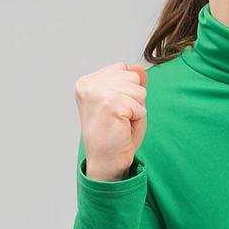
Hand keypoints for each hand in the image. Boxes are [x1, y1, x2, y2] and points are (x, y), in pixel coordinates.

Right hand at [75, 62, 147, 180]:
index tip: (113, 109)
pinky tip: (122, 128)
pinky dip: (138, 120)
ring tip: (121, 123)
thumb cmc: (114, 134)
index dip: (127, 91)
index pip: (123, 68)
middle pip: (133, 77)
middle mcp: (88, 84)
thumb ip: (131, 83)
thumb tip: (138, 67)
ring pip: (139, 90)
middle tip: (118, 118)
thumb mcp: (126, 102)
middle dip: (134, 99)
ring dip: (136, 110)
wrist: (106, 161)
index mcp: (87, 82)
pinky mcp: (110, 104)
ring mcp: (98, 93)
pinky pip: (141, 106)